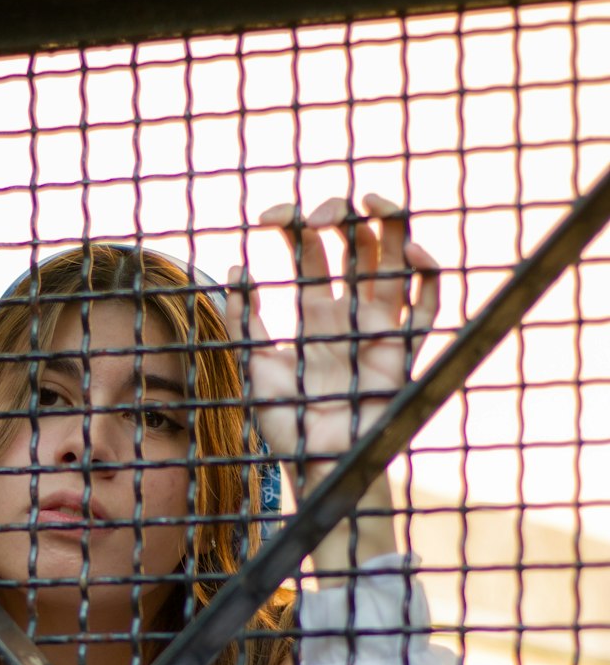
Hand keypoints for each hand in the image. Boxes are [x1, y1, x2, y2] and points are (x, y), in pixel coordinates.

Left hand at [225, 193, 439, 501]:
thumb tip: (236, 269)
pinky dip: (427, 270)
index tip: (271, 217)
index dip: (295, 223)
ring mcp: (381, 327)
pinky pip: (428, 303)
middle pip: (358, 243)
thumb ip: (245, 321)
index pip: (312, 249)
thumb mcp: (253, 366)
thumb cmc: (285, 423)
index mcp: (316, 312)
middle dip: (342, 213)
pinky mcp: (405, 350)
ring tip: (372, 201)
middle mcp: (351, 312)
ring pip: (395, 259)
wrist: (315, 464)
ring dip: (390, 221)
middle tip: (322, 213)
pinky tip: (410, 249)